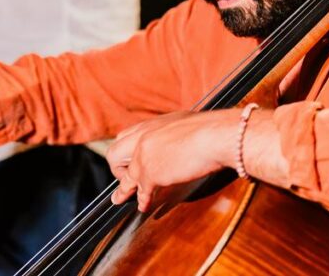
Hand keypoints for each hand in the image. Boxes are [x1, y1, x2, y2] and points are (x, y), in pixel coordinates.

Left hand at [106, 110, 237, 212]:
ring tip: (120, 199)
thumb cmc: (211, 130)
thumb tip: (183, 140)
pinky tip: (144, 206)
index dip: (126, 150)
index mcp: (152, 124)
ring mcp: (143, 155)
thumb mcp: (187, 124)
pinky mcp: (150, 173)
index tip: (129, 160)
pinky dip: (143, 200)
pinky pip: (141, 191)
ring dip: (124, 190)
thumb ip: (176, 133)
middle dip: (118, 168)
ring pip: (125, 176)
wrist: (214, 136)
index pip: (127, 135)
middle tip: (126, 178)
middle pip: (114, 153)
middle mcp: (142, 136)